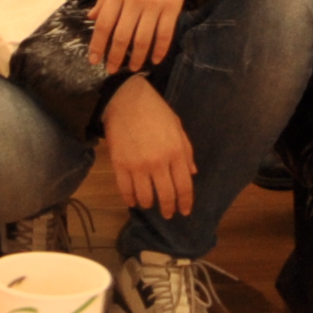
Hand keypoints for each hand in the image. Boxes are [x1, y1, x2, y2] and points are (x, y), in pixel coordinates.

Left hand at [88, 0, 192, 73]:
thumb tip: (91, 18)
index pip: (103, 24)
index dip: (97, 45)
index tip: (93, 60)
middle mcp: (135, 0)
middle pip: (122, 36)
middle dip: (115, 56)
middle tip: (111, 70)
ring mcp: (155, 4)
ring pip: (143, 39)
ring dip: (136, 58)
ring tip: (132, 68)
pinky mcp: (173, 7)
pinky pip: (165, 34)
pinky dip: (160, 50)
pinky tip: (155, 59)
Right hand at [103, 75, 196, 218]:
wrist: (126, 98)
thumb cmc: (155, 110)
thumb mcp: (177, 127)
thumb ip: (186, 151)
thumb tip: (192, 173)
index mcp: (176, 152)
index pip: (184, 186)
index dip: (186, 202)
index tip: (185, 211)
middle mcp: (158, 162)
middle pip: (166, 195)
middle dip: (168, 208)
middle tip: (168, 214)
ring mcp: (138, 165)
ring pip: (145, 196)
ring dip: (148, 204)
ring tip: (149, 204)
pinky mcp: (120, 164)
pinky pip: (125, 189)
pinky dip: (129, 199)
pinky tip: (132, 201)